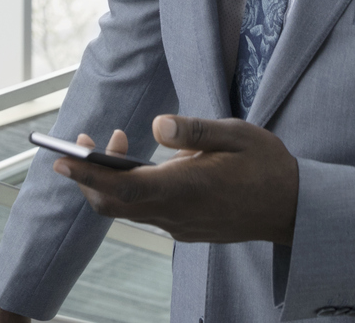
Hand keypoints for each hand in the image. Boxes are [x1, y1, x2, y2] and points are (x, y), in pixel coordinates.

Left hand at [52, 116, 298, 245]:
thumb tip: (155, 124)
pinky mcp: (186, 229)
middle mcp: (176, 213)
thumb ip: (194, 130)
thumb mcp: (236, 134)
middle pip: (114, 204)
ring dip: (111, 180)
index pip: (122, 186)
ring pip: (128, 208)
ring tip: (114, 142)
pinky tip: (144, 165)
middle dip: (87, 177)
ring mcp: (179, 226)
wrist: (293, 208)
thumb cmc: (267, 165)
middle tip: (78, 144)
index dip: (87, 175)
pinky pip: (147, 212)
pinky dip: (132, 189)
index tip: (61, 160)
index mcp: (185, 188)